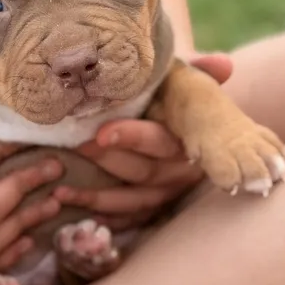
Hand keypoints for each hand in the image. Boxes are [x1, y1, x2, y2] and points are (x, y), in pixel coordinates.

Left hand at [54, 53, 232, 230]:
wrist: (182, 112)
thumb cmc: (174, 90)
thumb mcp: (182, 77)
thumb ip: (197, 69)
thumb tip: (223, 64)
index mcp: (190, 138)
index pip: (160, 140)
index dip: (132, 137)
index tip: (101, 133)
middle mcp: (182, 170)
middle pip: (144, 172)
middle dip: (106, 161)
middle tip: (73, 148)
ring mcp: (169, 193)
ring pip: (134, 201)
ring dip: (96, 199)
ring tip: (61, 193)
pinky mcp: (155, 207)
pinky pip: (130, 220)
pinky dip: (104, 219)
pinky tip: (75, 213)